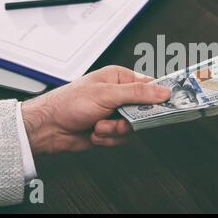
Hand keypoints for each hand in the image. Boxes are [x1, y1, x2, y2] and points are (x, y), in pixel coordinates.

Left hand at [22, 66, 170, 154]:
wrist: (48, 128)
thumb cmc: (69, 103)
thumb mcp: (107, 94)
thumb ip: (138, 93)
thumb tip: (162, 91)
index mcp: (120, 78)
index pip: (149, 85)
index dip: (159, 96)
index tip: (169, 105)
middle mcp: (119, 95)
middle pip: (144, 110)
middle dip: (129, 119)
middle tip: (120, 118)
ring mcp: (115, 113)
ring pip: (133, 128)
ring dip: (115, 130)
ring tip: (98, 125)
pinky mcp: (110, 130)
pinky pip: (122, 138)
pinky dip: (108, 139)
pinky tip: (94, 132)